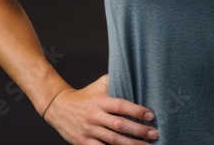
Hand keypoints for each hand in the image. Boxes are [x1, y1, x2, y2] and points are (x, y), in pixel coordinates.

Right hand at [43, 73, 158, 143]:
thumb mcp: (99, 85)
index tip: (151, 116)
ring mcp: (89, 131)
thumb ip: (116, 80)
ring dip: (131, 144)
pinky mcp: (83, 142)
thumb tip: (135, 76)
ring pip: (113, 140)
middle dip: (139, 131)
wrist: (59, 107)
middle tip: (154, 134)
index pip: (121, 106)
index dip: (137, 111)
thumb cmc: (84, 96)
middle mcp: (95, 116)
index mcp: (100, 101)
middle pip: (120, 125)